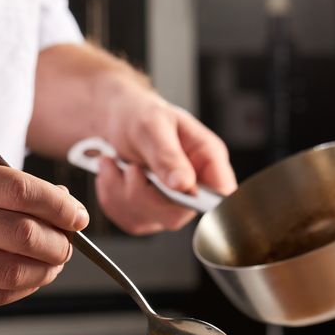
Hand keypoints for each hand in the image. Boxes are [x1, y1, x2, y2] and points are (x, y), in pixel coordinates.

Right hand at [0, 156, 89, 312]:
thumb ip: (10, 186)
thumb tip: (65, 206)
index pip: (20, 191)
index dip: (59, 206)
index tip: (79, 216)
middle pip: (22, 234)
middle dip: (58, 242)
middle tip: (67, 243)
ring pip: (14, 271)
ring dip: (47, 269)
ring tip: (53, 262)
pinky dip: (25, 286)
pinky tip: (30, 275)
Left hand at [95, 79, 236, 234]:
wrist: (115, 120)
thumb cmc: (140, 114)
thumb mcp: (153, 125)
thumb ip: (168, 155)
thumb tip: (184, 185)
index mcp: (207, 159)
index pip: (222, 195)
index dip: (205, 204)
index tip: (173, 190)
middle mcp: (193, 186)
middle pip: (177, 215)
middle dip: (143, 194)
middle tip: (131, 168)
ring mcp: (169, 204)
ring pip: (148, 219)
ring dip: (121, 192)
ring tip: (115, 164)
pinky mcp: (147, 214)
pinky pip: (129, 219)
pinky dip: (111, 197)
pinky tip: (113, 174)